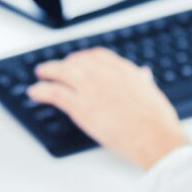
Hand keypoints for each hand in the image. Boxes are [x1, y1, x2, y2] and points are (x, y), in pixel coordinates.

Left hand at [27, 48, 189, 169]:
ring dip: (48, 71)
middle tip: (57, 68)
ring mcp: (90, 88)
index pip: (97, 56)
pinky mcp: (80, 106)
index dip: (84, 57)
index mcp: (122, 70)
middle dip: (65, 63)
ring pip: (62, 72)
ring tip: (41, 73)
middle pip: (77, 61)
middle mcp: (104, 74)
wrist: (153, 135)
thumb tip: (143, 77)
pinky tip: (34, 91)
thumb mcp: (151, 93)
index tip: (79, 60)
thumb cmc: (157, 120)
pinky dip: (41, 90)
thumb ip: (142, 82)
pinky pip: (55, 93)